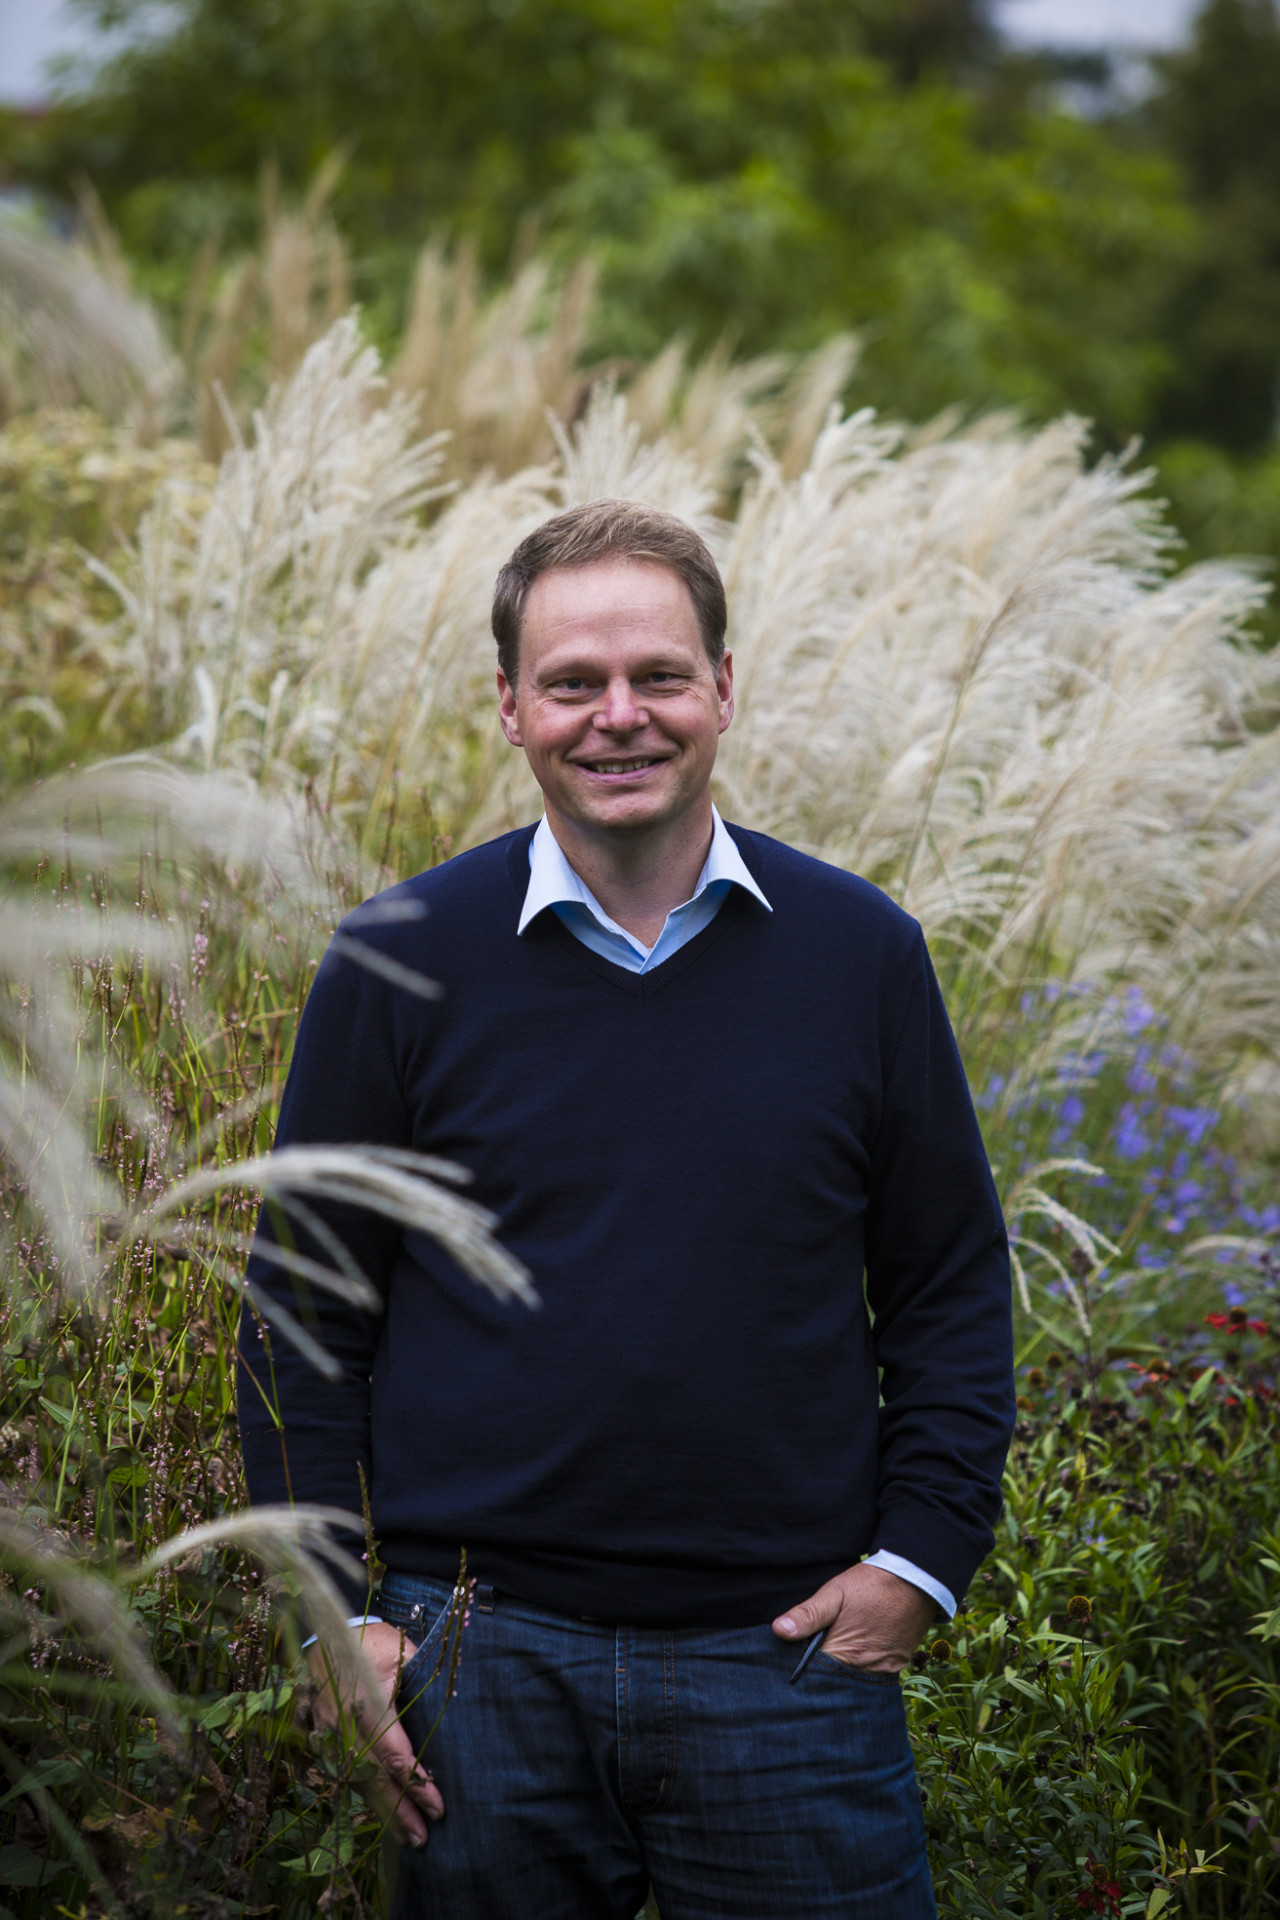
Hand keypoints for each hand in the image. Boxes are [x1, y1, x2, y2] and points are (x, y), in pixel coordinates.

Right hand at [308, 1622, 444, 1847]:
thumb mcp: (402, 1653)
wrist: (325, 1631)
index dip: (417, 1784)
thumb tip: (453, 1709)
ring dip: (384, 1811)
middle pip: (375, 1779)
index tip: (438, 1807)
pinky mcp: (323, 1739)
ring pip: (359, 1782)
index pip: (395, 1755)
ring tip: (407, 1837)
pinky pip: (346, 1775)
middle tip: (424, 1839)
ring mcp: (329, 1735)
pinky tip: (382, 1812)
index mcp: (367, 1704)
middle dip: (401, 1811)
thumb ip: (424, 1682)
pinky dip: (366, 1796)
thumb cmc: (372, 1642)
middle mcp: (344, 1726)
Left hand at [772, 1561, 936, 1672]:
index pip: (813, 1675)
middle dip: (820, 1672)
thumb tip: (779, 1631)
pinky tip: (853, 1652)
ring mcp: (884, 1670)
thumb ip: (808, 1614)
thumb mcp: (835, 1593)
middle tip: (810, 1655)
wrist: (917, 1580)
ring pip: (853, 1679)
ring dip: (840, 1670)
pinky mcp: (896, 1665)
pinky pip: (872, 1674)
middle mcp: (866, 1669)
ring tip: (831, 1652)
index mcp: (846, 1653)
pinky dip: (860, 1667)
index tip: (788, 1658)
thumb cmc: (872, 1584)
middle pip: (833, 1682)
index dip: (799, 1667)